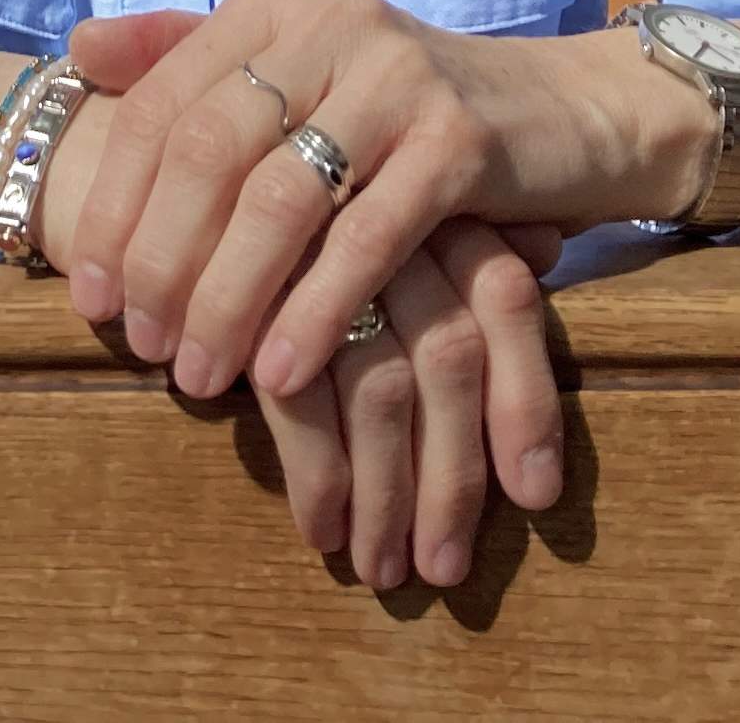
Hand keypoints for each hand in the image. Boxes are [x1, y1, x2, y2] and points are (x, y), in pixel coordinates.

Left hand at [56, 0, 699, 406]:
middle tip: (138, 345)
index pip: (163, 106)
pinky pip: (366, 237)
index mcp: (274, 6)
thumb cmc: (405, 115)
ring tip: (197, 374)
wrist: (563, 115)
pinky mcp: (460, 138)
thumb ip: (191, 59)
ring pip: (280, 200)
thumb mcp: (300, 77)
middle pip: (209, 152)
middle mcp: (330, 21)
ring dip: (226, 299)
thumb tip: (77, 49)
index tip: (85, 292)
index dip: (114, 205)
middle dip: (160, 261)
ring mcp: (398, 76)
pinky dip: (313, 310)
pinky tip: (280, 373)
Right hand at [254, 218, 565, 589]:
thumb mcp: (408, 213)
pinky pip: (299, 405)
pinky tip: (321, 531)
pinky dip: (317, 479)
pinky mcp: (252, 306)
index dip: (527, 403)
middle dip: (454, 479)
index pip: (506, 302)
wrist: (192, 171)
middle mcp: (390, 231)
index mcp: (436, 209)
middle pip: (450, 359)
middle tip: (445, 568)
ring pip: (382, 392)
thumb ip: (479, 236)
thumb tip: (547, 242)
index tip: (535, 497)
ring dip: (387, 498)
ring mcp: (318, 265)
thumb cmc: (321, 218)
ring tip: (382, 569)